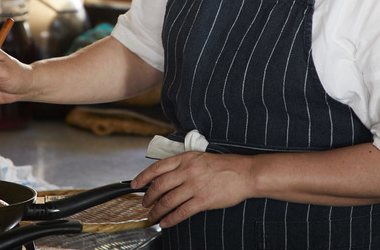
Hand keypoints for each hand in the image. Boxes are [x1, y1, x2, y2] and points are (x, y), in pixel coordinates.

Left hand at [131, 152, 254, 227]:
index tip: (135, 185)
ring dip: (156, 210)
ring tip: (152, 216)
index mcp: (185, 159)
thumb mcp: (199, 157)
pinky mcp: (203, 200)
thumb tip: (165, 175)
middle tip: (144, 204)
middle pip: (159, 186)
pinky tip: (165, 222)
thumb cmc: (224, 166)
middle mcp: (187, 171)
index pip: (157, 168)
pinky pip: (181, 212)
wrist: (245, 173)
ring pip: (167, 200)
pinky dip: (170, 219)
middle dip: (148, 197)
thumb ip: (182, 164)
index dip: (142, 177)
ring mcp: (195, 186)